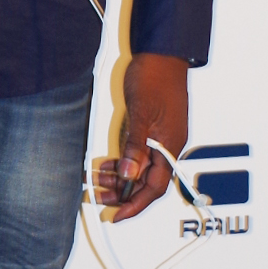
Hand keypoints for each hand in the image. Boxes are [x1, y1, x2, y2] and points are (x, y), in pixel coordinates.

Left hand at [89, 53, 189, 222]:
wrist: (163, 53)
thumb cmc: (155, 76)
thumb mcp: (141, 112)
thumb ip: (135, 145)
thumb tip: (129, 174)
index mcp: (170, 145)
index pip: (154, 187)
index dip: (135, 205)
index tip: (117, 215)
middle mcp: (169, 145)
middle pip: (147, 182)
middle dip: (123, 194)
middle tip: (98, 197)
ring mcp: (162, 138)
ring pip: (142, 170)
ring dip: (120, 179)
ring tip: (97, 180)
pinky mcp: (154, 129)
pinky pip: (140, 156)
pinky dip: (123, 163)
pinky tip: (108, 164)